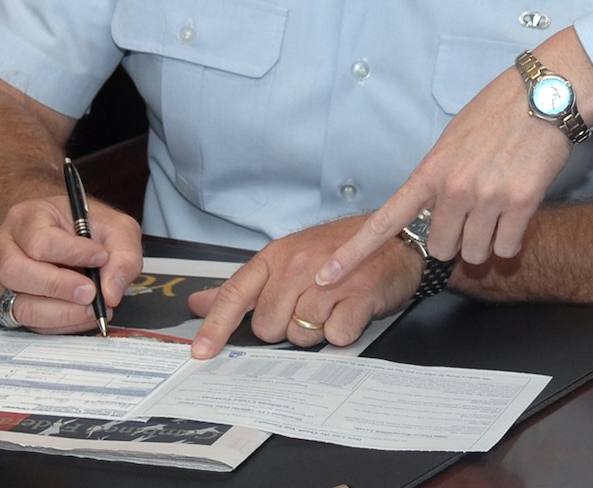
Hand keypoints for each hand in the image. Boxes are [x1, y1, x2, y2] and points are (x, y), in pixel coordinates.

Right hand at [0, 194, 141, 333]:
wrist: (64, 231)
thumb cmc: (85, 225)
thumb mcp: (115, 227)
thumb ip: (123, 254)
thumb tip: (111, 292)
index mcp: (27, 216)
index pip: (40, 240)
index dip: (72, 254)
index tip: (100, 258)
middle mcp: (5, 245)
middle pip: (18, 273)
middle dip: (60, 288)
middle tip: (92, 293)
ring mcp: (0, 276)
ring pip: (19, 304)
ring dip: (60, 313)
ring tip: (91, 308)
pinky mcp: (7, 301)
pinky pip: (26, 322)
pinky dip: (57, 324)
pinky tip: (80, 315)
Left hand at [189, 215, 420, 358]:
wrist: (395, 239)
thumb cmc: (339, 253)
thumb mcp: (288, 260)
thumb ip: (244, 287)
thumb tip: (197, 303)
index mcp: (277, 256)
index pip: (236, 293)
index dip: (215, 326)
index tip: (200, 353)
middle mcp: (298, 264)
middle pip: (269, 327)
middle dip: (287, 327)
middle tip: (310, 306)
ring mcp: (328, 279)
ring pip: (302, 335)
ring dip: (318, 329)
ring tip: (334, 304)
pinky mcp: (358, 295)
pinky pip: (335, 337)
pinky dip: (344, 331)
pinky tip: (352, 309)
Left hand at [314, 28, 592, 289]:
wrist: (545, 93)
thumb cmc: (500, 110)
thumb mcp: (454, 137)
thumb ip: (438, 174)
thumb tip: (428, 206)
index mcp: (432, 170)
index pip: (386, 220)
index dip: (353, 253)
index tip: (326, 277)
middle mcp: (455, 188)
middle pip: (441, 249)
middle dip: (455, 239)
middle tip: (473, 213)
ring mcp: (487, 197)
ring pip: (474, 253)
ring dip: (485, 241)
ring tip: (498, 207)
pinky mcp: (521, 203)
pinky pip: (506, 247)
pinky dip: (511, 241)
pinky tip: (517, 212)